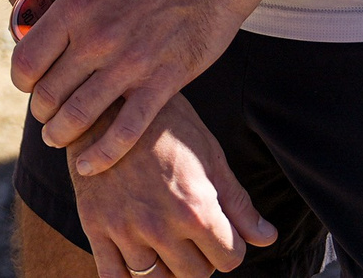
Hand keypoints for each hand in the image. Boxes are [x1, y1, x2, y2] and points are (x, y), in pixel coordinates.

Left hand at [10, 0, 265, 176]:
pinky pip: (126, 131)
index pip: (27, 60)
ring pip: (79, 116)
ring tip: (57, 137)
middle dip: (40, 109)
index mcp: (76, 7)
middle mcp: (97, 39)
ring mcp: (130, 65)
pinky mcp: (163, 83)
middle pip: (49, 93)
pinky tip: (89, 165)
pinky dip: (102, 154)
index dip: (20, 79)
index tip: (27, 83)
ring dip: (61, 133)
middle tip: (44, 112)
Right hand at [69, 96, 276, 276]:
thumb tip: (267, 237)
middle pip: (195, 276)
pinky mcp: (95, 226)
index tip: (221, 231)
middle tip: (194, 237)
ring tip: (167, 244)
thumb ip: (237, 203)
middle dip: (202, 259)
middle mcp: (160, 226)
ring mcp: (124, 229)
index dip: (230, 246)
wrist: (108, 102)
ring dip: (167, 269)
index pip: (230, 259)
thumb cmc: (166, 125)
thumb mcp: (209, 155)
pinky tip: (137, 261)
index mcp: (195, 209)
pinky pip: (112, 277)